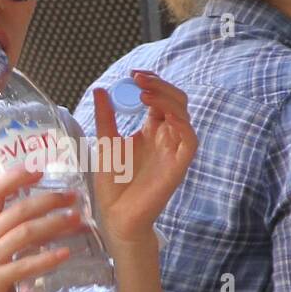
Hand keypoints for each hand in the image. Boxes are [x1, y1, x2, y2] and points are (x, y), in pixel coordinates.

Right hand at [0, 167, 84, 291]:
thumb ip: (12, 236)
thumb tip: (50, 218)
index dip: (17, 177)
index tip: (40, 169)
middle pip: (18, 210)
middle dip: (49, 201)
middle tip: (74, 198)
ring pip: (25, 233)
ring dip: (55, 225)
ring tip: (77, 221)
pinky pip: (26, 265)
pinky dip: (48, 258)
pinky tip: (66, 253)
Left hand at [90, 71, 196, 247]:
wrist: (116, 216)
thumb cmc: (113, 184)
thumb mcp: (106, 143)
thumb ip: (106, 117)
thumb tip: (100, 89)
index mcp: (151, 130)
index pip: (158, 98)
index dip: (150, 83)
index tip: (133, 75)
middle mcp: (166, 137)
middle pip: (174, 101)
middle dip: (159, 85)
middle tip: (138, 79)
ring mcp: (174, 150)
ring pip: (183, 115)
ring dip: (166, 99)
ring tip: (143, 93)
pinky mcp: (179, 165)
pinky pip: (190, 139)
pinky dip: (180, 122)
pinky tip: (161, 114)